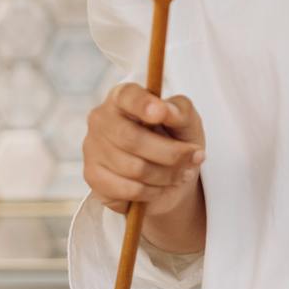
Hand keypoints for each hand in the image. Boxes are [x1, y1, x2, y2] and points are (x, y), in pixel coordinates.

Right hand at [83, 83, 205, 218]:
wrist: (170, 176)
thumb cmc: (175, 139)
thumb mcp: (187, 121)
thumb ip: (180, 111)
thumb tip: (166, 110)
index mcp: (123, 97)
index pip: (126, 96)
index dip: (142, 104)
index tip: (160, 112)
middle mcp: (101, 119)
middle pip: (133, 139)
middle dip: (171, 153)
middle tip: (195, 158)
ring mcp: (93, 148)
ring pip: (134, 168)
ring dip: (167, 175)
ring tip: (182, 173)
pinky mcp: (93, 177)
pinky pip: (128, 190)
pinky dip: (152, 191)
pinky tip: (161, 186)